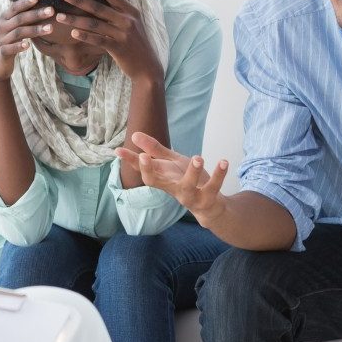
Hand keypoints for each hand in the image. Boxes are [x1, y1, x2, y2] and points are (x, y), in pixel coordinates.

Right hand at [0, 0, 53, 83]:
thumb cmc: (7, 42)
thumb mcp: (12, 28)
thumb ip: (22, 18)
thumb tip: (38, 4)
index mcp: (4, 19)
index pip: (15, 8)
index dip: (25, 2)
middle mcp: (1, 27)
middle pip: (19, 19)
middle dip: (36, 14)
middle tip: (51, 10)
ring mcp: (0, 40)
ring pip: (18, 33)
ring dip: (34, 30)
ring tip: (50, 28)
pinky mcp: (1, 53)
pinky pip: (10, 48)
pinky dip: (18, 46)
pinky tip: (28, 45)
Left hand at [53, 0, 162, 82]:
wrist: (148, 67)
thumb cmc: (137, 44)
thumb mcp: (134, 23)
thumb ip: (122, 10)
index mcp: (130, 11)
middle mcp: (127, 20)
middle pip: (98, 7)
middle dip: (79, 0)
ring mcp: (123, 34)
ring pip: (94, 24)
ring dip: (75, 19)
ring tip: (60, 16)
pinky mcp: (118, 48)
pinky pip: (98, 40)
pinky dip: (85, 36)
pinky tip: (73, 34)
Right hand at [115, 131, 230, 226]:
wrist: (209, 206)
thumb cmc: (187, 181)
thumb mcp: (170, 164)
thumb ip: (154, 150)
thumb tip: (134, 135)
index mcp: (163, 178)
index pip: (142, 169)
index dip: (130, 160)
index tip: (118, 150)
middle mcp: (172, 188)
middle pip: (155, 182)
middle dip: (148, 170)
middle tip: (144, 157)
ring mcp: (189, 195)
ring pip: (186, 186)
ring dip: (192, 173)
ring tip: (197, 158)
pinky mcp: (207, 199)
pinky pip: (213, 187)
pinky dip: (219, 175)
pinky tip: (223, 161)